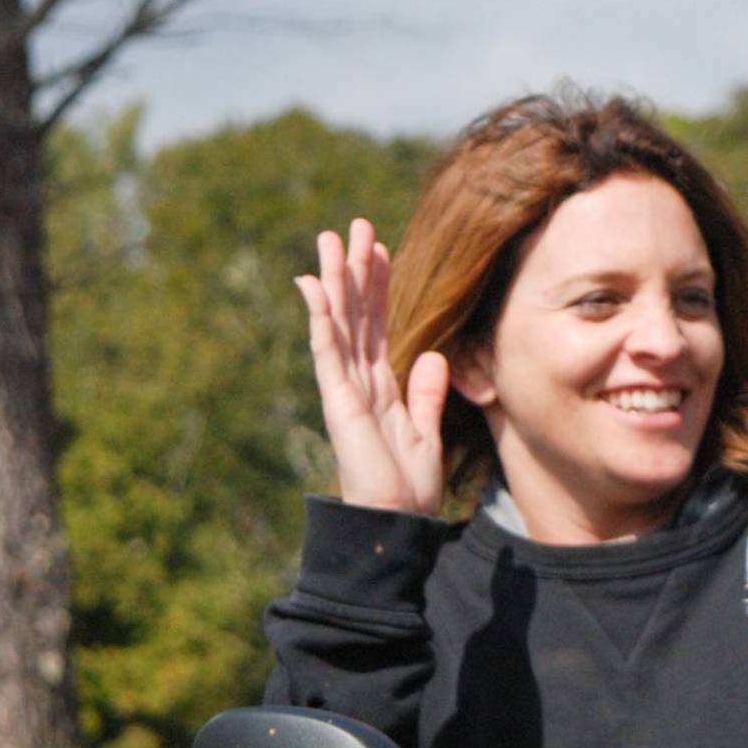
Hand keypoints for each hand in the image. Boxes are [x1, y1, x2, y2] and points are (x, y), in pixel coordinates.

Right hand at [297, 218, 448, 513]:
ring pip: (338, 323)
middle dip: (355, 270)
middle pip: (356, 314)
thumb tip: (434, 357)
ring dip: (334, 280)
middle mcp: (358, 382)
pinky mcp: (338, 402)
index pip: (379, 325)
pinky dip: (321, 318)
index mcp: (381, 387)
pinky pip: (327, 351)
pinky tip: (313, 285)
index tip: (381, 249)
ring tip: (329, 239)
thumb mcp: (426, 433)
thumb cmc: (408, 489)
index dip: (380, 287)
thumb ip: (427, 394)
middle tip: (354, 226)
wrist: (396, 522)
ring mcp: (345, 389)